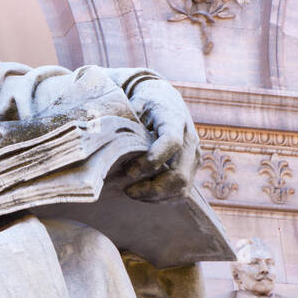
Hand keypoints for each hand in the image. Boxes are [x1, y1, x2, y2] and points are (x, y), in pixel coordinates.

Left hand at [122, 79, 200, 200]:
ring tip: (133, 193)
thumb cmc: (145, 102)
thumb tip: (103, 139)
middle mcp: (190, 139)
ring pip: (182, 188)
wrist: (165, 99)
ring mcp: (194, 155)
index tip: (130, 170)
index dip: (152, 160)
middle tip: (128, 190)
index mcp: (175, 119)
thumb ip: (123, 120)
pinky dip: (162, 198)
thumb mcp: (133, 103)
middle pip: (180, 174)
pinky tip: (143, 194)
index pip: (172, 142)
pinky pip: (182, 191)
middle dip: (152, 188)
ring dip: (156, 196)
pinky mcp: (192, 167)